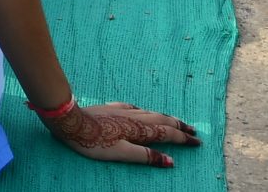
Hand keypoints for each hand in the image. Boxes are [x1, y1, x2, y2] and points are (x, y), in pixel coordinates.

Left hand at [39, 100, 200, 166]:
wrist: (70, 121)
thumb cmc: (95, 142)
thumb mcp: (122, 154)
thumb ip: (147, 156)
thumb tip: (171, 161)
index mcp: (140, 130)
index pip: (168, 134)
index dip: (183, 138)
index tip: (197, 142)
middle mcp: (135, 117)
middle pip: (162, 120)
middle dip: (179, 125)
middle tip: (193, 130)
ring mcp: (122, 110)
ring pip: (150, 112)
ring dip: (165, 117)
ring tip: (174, 120)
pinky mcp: (110, 107)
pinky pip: (134, 107)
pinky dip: (145, 110)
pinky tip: (141, 110)